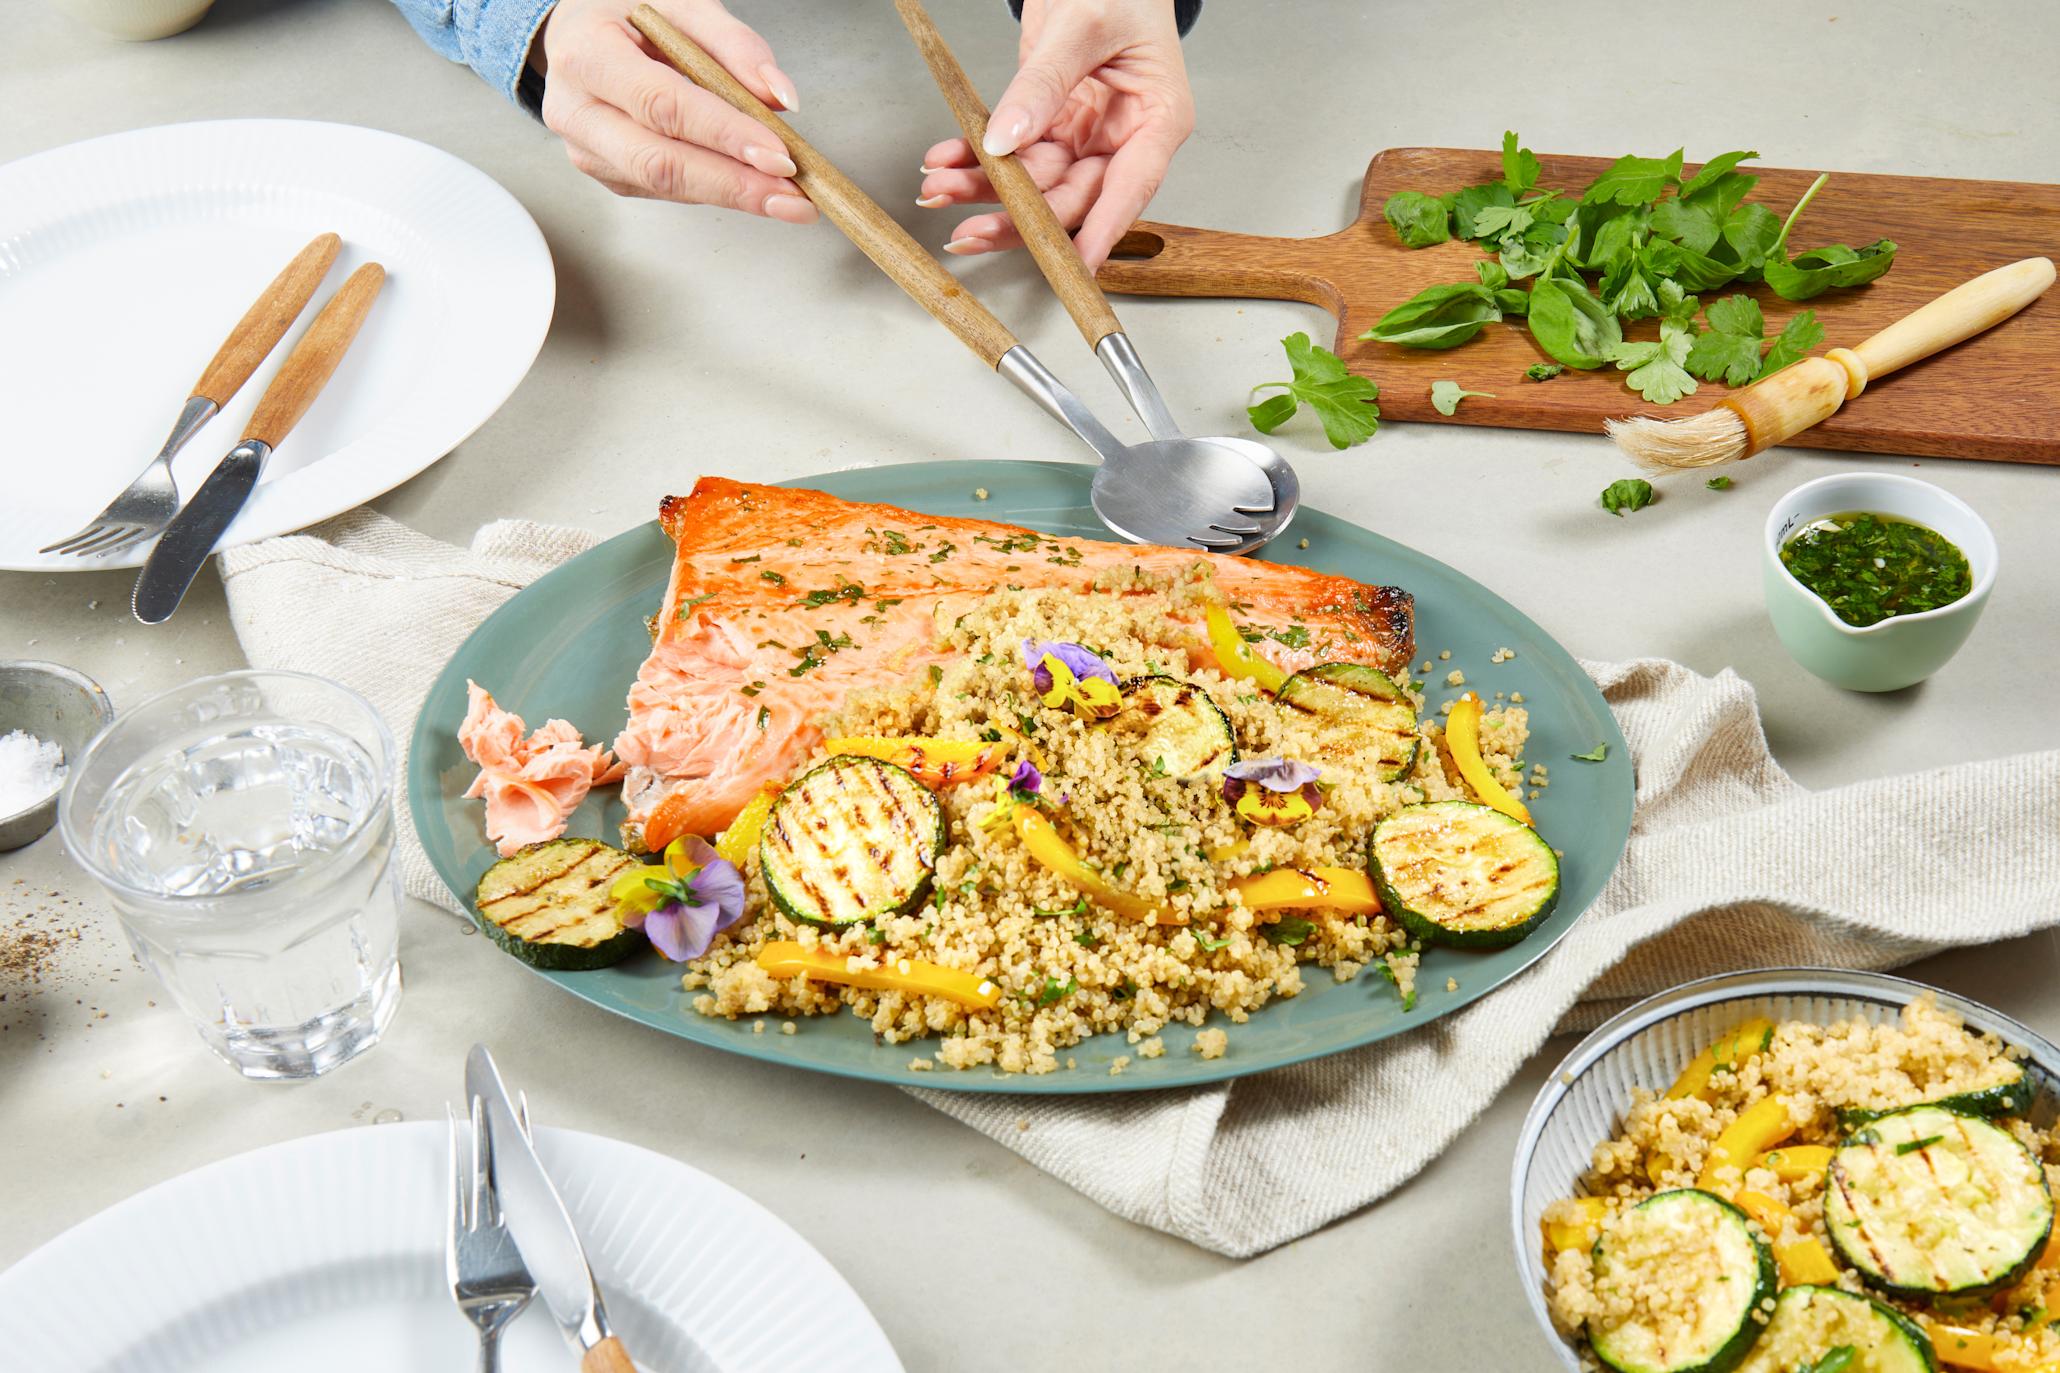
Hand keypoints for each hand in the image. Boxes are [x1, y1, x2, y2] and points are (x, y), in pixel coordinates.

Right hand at [537, 0, 816, 221]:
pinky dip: (714, 189)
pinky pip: (666, 189)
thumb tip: (778, 96)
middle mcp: (577, 111)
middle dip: (734, 184)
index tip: (777, 155)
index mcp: (587, 56)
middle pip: (660, 162)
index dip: (723, 134)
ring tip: (787, 198)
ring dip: (733, 195)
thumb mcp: (681, 2)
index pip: (662, 104)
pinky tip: (750, 187)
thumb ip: (734, 43)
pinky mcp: (608, 172)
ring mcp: (588, 149)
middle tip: (792, 196)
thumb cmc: (626, 12)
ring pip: (665, 184)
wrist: (578, 30)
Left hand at [915, 0, 1193, 268]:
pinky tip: (945, 159)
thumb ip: (1044, 84)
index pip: (1130, 188)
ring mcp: (1087, 135)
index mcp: (1157, 120)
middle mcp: (1123, 138)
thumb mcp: (1083, 24)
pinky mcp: (1052, 124)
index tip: (1072, 266)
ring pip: (1036, 183)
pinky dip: (976, 158)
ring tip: (940, 188)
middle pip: (1073, 197)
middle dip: (1018, 216)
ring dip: (985, 189)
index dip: (1100, 231)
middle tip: (968, 229)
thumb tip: (1007, 139)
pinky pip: (1013, 154)